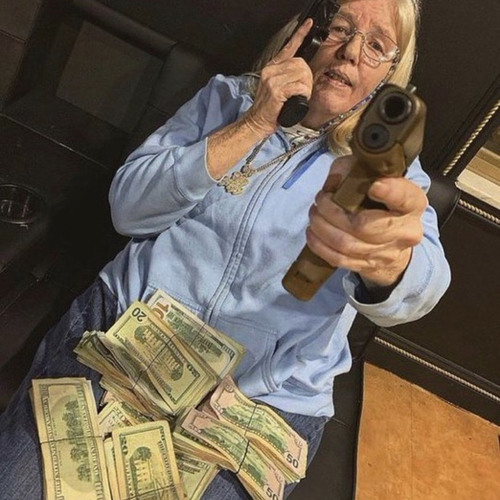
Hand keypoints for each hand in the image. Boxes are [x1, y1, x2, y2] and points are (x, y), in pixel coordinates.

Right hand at [245, 19, 314, 135]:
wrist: (256, 122)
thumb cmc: (269, 108)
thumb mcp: (275, 87)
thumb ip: (286, 76)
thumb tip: (302, 72)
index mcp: (271, 67)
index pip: (288, 47)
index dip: (300, 35)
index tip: (308, 25)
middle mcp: (270, 70)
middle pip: (300, 63)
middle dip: (307, 77)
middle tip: (304, 90)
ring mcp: (272, 80)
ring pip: (301, 74)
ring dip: (306, 87)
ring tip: (301, 96)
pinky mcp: (276, 91)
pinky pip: (299, 86)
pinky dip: (303, 93)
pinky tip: (299, 99)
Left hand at [306, 156, 428, 287]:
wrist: (394, 238)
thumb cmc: (380, 199)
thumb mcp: (373, 176)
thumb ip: (352, 170)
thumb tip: (331, 184)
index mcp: (413, 203)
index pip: (405, 198)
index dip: (390, 192)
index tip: (374, 186)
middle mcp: (406, 231)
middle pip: (365, 227)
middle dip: (333, 212)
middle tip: (320, 200)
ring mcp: (388, 253)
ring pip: (348, 244)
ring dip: (322, 228)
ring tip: (314, 214)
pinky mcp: (370, 266)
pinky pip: (340, 259)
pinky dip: (320, 246)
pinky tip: (313, 233)